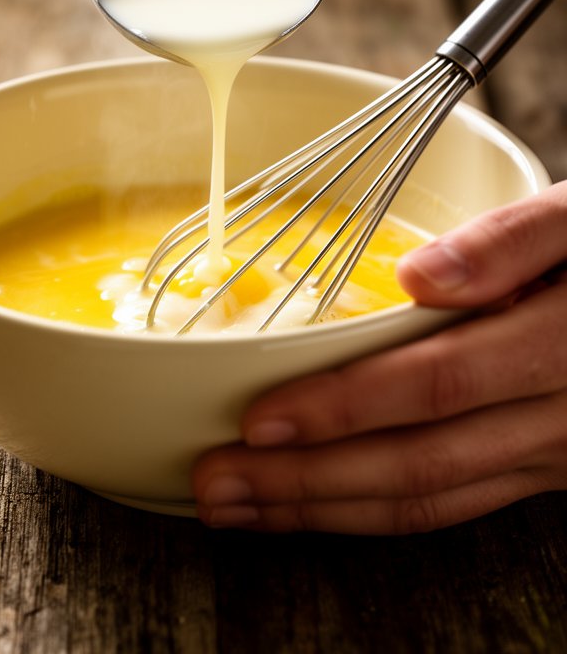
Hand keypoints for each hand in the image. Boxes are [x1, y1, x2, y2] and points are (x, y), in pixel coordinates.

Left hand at [192, 181, 566, 532]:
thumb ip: (514, 240)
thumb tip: (423, 276)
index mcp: (559, 348)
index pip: (435, 385)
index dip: (345, 407)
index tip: (260, 418)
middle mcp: (557, 420)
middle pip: (420, 465)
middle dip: (308, 483)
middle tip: (218, 484)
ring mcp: (552, 457)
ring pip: (432, 501)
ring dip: (328, 510)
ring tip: (245, 506)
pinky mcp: (545, 470)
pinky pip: (456, 502)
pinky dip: (378, 508)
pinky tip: (323, 500)